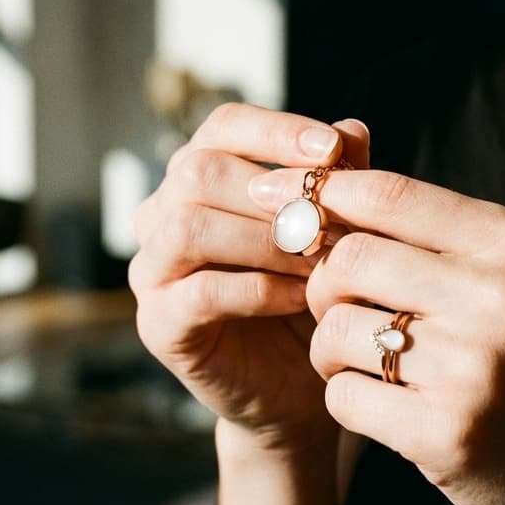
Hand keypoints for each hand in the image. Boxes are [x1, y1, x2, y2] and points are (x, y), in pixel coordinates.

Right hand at [129, 103, 369, 450]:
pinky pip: (199, 292)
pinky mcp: (158, 322)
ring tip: (319, 260)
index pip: (225, 125)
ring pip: (190, 227)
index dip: (276, 131)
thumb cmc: (311, 287)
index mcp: (201, 172)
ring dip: (265, 240)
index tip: (331, 150)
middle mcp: (163, 211)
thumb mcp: (334, 224)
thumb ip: (338, 177)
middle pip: (200, 170)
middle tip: (332, 222)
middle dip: (274, 194)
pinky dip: (258, 289)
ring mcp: (152, 267)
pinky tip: (300, 296)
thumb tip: (352, 129)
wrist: (297, 379)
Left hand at [247, 166, 504, 504]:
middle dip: (321, 282)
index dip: (321, 191)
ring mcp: (473, 367)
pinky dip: (344, 397)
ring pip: (335, 329)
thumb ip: (426, 230)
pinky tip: (381, 402)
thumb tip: (320, 184)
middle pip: (348, 258)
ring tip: (361, 358)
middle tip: (335, 304)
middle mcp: (497, 296)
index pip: (389, 194)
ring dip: (328, 346)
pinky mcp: (446, 432)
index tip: (273, 194)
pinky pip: (342, 395)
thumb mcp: (504, 277)